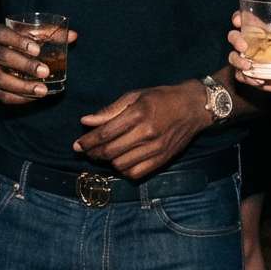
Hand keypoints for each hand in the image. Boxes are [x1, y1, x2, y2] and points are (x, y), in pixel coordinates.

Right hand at [0, 20, 72, 105]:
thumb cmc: (0, 40)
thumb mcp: (14, 31)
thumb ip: (43, 33)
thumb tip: (74, 36)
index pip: (3, 34)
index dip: (20, 42)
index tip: (37, 49)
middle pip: (2, 57)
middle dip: (24, 65)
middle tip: (45, 71)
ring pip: (0, 80)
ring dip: (22, 87)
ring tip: (42, 91)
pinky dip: (17, 98)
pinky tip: (32, 98)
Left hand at [74, 81, 209, 179]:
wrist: (194, 108)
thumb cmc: (162, 98)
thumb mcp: (135, 96)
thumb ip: (110, 111)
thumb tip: (86, 121)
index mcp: (139, 114)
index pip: (106, 133)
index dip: (88, 141)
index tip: (77, 144)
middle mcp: (147, 133)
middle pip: (111, 151)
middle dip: (92, 153)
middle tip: (85, 151)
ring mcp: (156, 149)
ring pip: (121, 164)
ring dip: (107, 162)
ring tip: (102, 154)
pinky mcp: (163, 160)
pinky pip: (136, 173)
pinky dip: (123, 170)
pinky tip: (120, 162)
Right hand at [227, 7, 270, 89]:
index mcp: (261, 32)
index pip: (244, 20)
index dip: (237, 18)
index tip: (238, 21)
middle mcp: (251, 44)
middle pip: (233, 36)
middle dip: (235, 39)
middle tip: (244, 46)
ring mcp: (247, 60)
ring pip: (232, 57)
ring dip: (237, 61)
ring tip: (249, 67)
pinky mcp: (248, 75)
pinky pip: (240, 75)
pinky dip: (246, 78)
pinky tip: (259, 80)